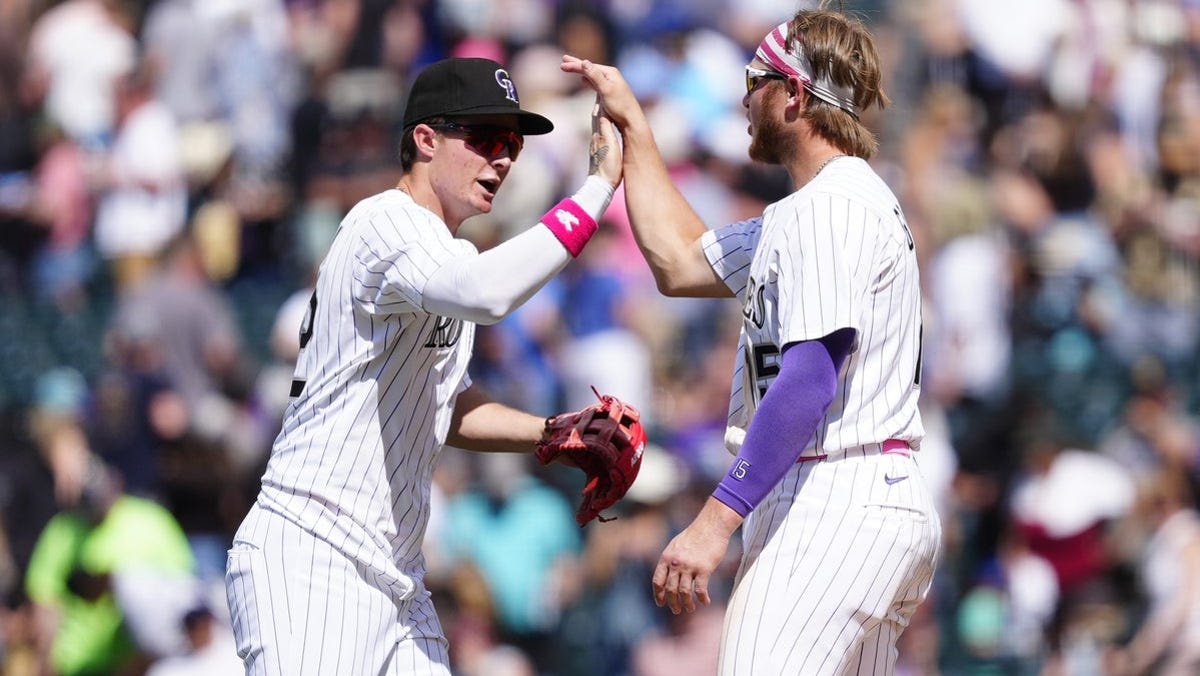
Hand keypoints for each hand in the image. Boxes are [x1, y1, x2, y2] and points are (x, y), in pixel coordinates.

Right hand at [561, 55, 643, 131]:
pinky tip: (584, 80)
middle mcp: (611, 75)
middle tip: (564, 59)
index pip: (588, 66)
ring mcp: (610, 84)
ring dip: (581, 71)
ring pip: (591, 75)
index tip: (562, 65)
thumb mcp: (606, 89)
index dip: (574, 65)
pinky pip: (595, 83)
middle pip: (589, 68)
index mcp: (610, 72)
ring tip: (571, 67)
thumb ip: (595, 76)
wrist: (631, 120)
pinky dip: (588, 80)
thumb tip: (584, 62)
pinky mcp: (609, 92)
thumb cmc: (620, 105)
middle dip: (576, 64)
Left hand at [589, 96, 621, 189]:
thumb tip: (603, 113)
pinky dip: (601, 122)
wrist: (600, 186)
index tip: (603, 87)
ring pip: (598, 123)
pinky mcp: (598, 150)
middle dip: (600, 102)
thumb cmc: (609, 169)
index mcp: (600, 135)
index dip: (602, 99)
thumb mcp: (611, 148)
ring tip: (602, 100)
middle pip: (597, 115)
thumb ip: (607, 130)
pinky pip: (600, 131)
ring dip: (600, 111)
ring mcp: (596, 144)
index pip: (601, 112)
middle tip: (601, 88)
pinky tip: (603, 121)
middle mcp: (596, 137)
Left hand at [652, 498, 741, 613]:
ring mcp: (689, 566)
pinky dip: (702, 598)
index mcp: (667, 557)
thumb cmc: (695, 534)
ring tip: (690, 609)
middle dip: (672, 603)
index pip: (658, 581)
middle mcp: (676, 563)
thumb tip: (667, 574)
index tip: (661, 603)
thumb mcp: (676, 545)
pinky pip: (700, 590)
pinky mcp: (704, 569)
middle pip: (670, 589)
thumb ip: (671, 559)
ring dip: (686, 604)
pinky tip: (705, 602)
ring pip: (684, 592)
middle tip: (676, 610)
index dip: (658, 594)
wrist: (711, 525)